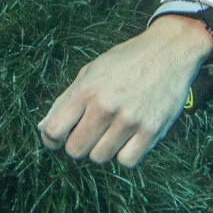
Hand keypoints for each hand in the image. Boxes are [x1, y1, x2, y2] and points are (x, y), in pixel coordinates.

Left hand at [37, 14, 212, 166]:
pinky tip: (129, 137)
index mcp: (86, 89)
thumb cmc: (126, 62)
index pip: (53, 130)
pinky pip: (126, 161)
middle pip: (75, 150)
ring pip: (99, 158)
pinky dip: (125, 153)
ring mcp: (129, 120)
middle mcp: (105, 106)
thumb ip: (65, 101)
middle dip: (78, 144)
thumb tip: (42, 130)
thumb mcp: (90, 72)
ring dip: (102, 148)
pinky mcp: (151, 131)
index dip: (52, 138)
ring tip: (112, 130)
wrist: (170, 51)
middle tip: (90, 131)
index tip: (59, 137)